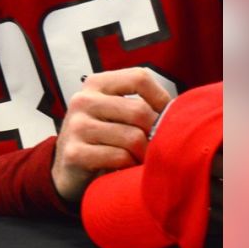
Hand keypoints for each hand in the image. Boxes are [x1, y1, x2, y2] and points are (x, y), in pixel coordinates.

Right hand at [51, 67, 171, 202]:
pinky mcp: (74, 153)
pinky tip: (123, 168)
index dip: (161, 98)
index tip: (166, 117)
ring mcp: (76, 126)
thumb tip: (180, 111)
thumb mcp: (116, 112)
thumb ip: (140, 105)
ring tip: (138, 159)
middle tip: (153, 146)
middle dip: (153, 134)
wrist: (68, 169)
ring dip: (142, 154)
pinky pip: (119, 157)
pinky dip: (129, 166)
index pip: (139, 78)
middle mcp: (82, 100)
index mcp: (96, 84)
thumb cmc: (103, 137)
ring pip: (132, 138)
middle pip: (139, 111)